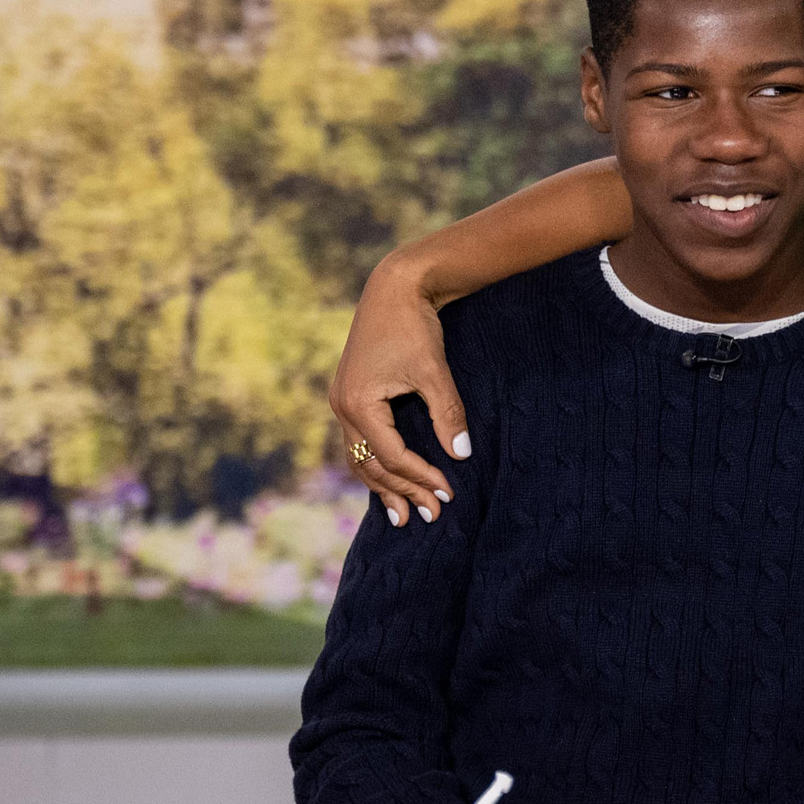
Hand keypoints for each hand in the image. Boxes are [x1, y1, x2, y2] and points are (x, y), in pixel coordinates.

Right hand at [330, 255, 467, 528]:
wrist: (394, 287)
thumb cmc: (415, 326)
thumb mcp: (435, 371)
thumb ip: (447, 414)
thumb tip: (462, 455)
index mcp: (359, 404)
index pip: (392, 456)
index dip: (422, 478)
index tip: (449, 494)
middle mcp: (342, 407)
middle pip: (371, 465)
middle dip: (402, 492)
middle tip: (431, 516)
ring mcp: (342, 401)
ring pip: (360, 458)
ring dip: (382, 485)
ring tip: (403, 514)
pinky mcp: (350, 394)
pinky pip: (359, 442)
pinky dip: (375, 463)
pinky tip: (388, 480)